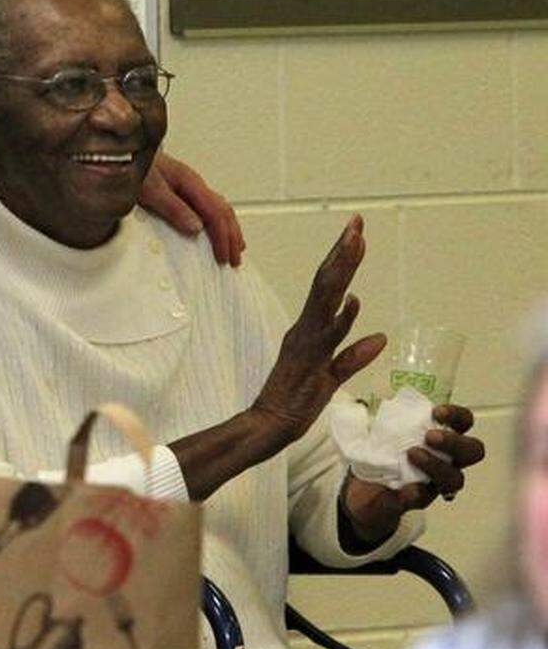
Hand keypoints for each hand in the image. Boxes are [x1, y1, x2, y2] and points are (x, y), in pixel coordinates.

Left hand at [140, 152, 244, 265]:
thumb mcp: (151, 190)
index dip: (222, 238)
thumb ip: (173, 208)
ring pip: (221, 209)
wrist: (125, 154)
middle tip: (234, 260)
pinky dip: (219, 223)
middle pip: (224, 211)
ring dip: (230, 230)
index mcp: (191, 183)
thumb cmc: (136, 168)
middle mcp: (195, 184)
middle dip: (232, 237)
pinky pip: (210, 207)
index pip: (216, 214)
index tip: (222, 257)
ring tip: (234, 249)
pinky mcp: (183, 190)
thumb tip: (196, 227)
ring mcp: (190, 186)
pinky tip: (217, 230)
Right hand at [249, 215, 385, 449]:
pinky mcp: (310, 363)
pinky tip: (353, 300)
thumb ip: (354, 356)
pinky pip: (328, 339)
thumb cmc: (295, 403)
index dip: (343, 259)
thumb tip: (381, 337)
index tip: (357, 233)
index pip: (329, 287)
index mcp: (310, 330)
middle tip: (356, 222)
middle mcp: (306, 329)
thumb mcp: (332, 377)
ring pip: (326, 299)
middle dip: (343, 252)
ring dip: (341, 271)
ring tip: (354, 243)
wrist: (268, 425)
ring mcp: (306, 343)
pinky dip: (341, 319)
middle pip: (326, 283)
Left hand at [341, 404, 486, 542]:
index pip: (463, 422)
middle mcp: (446, 461)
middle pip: (472, 451)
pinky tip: (407, 489)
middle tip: (429, 436)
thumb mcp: (383, 433)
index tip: (436, 412)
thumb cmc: (380, 454)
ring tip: (412, 454)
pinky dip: (415, 493)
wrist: (363, 489)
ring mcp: (434, 483)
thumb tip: (386, 406)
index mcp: (441, 439)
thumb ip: (390, 421)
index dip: (456, 415)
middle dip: (455, 442)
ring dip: (437, 465)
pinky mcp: (416, 500)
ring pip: (454, 478)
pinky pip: (423, 499)